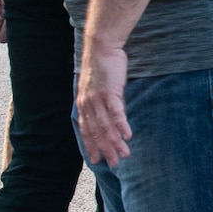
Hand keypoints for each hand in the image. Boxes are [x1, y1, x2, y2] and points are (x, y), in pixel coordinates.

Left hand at [76, 41, 131, 166]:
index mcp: (84, 104)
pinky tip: (128, 135)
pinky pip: (115, 112)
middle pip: (97, 132)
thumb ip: (103, 103)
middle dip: (106, 149)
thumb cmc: (102, 66)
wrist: (101, 47)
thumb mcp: (98, 88)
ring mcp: (98, 99)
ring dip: (115, 141)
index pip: (86, 130)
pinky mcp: (110, 92)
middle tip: (114, 164)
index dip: (91, 145)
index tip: (96, 160)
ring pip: (106, 126)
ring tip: (125, 154)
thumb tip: (112, 115)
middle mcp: (88, 104)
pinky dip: (121, 125)